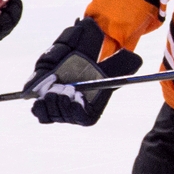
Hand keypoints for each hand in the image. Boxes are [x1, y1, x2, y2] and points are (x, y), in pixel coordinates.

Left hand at [24, 18, 141, 125]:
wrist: (74, 56)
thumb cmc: (91, 60)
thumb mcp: (103, 59)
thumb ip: (119, 62)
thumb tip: (136, 60)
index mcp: (91, 109)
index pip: (83, 117)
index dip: (75, 109)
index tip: (72, 92)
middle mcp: (74, 113)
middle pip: (65, 115)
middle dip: (60, 101)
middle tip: (59, 87)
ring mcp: (59, 111)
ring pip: (51, 114)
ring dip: (48, 101)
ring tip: (50, 88)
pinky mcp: (45, 106)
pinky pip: (40, 113)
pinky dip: (38, 107)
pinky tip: (38, 98)